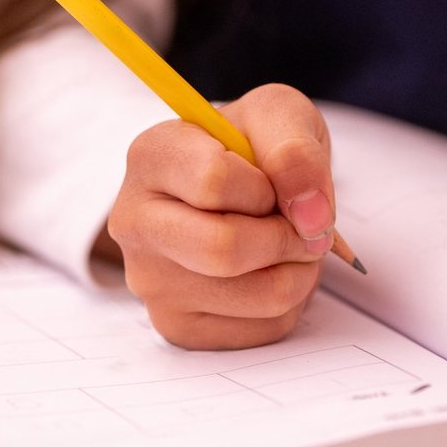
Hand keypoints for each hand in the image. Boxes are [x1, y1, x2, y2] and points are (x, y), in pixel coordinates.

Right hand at [105, 83, 335, 348]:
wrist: (237, 191)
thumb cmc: (255, 150)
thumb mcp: (280, 118)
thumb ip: (296, 150)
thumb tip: (312, 217)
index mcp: (149, 157)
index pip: (213, 181)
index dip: (267, 186)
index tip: (274, 185)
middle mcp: (134, 222)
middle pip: (224, 249)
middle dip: (288, 238)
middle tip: (304, 227)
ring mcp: (150, 281)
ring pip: (258, 295)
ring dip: (301, 271)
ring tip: (289, 246)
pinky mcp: (178, 326)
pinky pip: (263, 328)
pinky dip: (290, 302)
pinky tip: (270, 273)